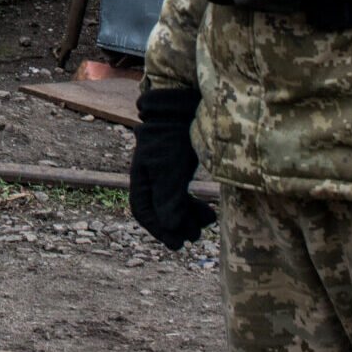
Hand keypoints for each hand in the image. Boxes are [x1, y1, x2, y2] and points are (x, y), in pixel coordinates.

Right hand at [128, 83, 216, 249]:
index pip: (143, 211)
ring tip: (209, 220)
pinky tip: (208, 208)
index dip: (159, 230)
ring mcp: (165, 170)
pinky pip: (183, 192)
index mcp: (142, 177)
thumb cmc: (173, 136)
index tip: (177, 245)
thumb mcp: (170, 169)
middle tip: (195, 237)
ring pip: (174, 202)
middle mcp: (150, 176)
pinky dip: (194, 204)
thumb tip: (170, 228)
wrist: (182, 107)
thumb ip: (168, 199)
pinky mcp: (179, 165)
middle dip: (178, 225)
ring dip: (188, 216)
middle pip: (160, 209)